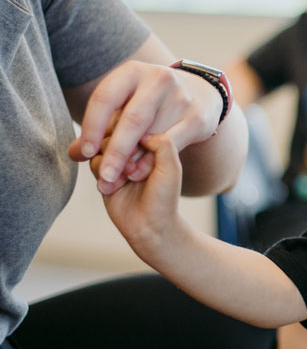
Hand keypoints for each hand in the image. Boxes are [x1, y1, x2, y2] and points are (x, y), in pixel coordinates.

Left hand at [68, 61, 221, 192]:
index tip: (86, 153)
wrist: (199, 94)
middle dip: (116, 150)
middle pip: (132, 119)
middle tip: (105, 175)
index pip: (105, 98)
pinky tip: (141, 172)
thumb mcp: (124, 105)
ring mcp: (181, 98)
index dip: (93, 127)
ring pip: (153, 134)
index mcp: (132, 72)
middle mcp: (158, 80)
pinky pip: (172, 144)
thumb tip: (75, 154)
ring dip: (135, 160)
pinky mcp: (197, 117)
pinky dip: (154, 160)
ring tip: (121, 177)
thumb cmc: (149, 103)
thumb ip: (101, 128)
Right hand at [96, 132, 184, 257]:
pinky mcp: (104, 172)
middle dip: (120, 151)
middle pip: (115, 131)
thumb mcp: (171, 168)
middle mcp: (136, 148)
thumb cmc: (164, 197)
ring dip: (111, 163)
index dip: (134, 136)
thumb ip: (162, 143)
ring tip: (125, 181)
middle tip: (132, 173)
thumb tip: (140, 130)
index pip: (137, 121)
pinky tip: (113, 188)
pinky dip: (102, 174)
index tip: (144, 156)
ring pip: (102, 145)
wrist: (148, 226)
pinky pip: (94, 162)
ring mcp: (119, 159)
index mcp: (156, 142)